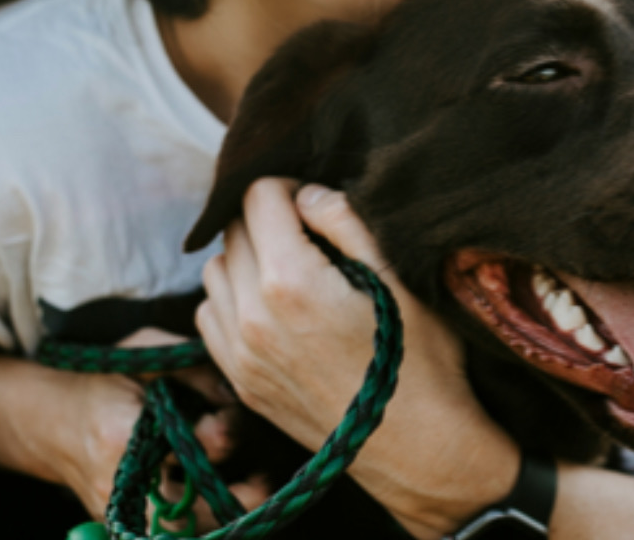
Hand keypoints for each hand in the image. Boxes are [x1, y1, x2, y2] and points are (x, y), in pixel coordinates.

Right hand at [52, 329, 267, 528]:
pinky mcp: (124, 522)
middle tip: (264, 481)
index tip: (229, 420)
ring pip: (180, 532)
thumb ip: (194, 370)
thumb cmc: (105, 379)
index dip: (218, 435)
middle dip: (230, 499)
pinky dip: (204, 520)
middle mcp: (120, 483)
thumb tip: (236, 394)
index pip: (183, 448)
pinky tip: (230, 498)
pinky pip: (170, 532)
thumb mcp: (145, 353)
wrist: (50, 420)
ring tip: (257, 489)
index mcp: (121, 436)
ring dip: (222, 516)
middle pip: (183, 513)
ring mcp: (120, 510)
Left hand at [196, 179, 518, 537]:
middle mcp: (252, 315)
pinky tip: (274, 308)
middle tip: (310, 234)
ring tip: (292, 270)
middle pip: (233, 230)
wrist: (419, 447)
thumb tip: (308, 195)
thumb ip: (346, 223)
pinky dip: (233, 299)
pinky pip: (211, 317)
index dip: (289, 187)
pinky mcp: (241, 381)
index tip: (316, 203)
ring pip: (214, 271)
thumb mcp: (398, 278)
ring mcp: (241, 353)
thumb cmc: (421, 361)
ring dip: (246, 258)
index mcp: (291, 281)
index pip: (258, 197)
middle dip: (267, 219)